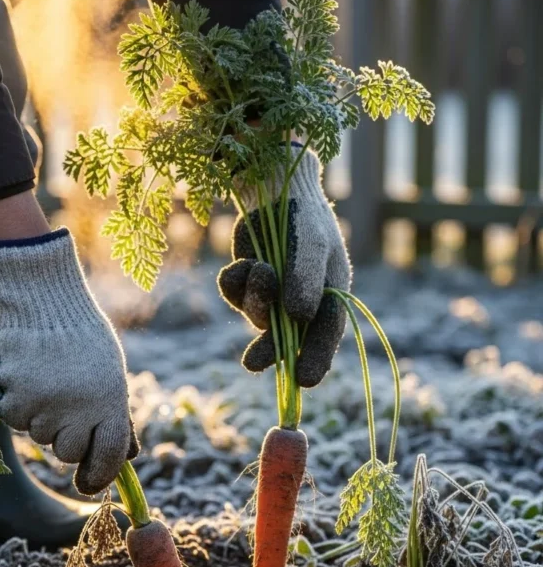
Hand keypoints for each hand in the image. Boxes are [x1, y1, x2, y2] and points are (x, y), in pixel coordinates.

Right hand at [0, 228, 137, 494]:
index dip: (100, 474)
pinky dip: (19, 406)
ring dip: (41, 418)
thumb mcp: (112, 374)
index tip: (89, 482)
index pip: (110, 455)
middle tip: (64, 409)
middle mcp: (81, 409)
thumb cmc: (84, 338)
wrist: (46, 302)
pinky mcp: (17, 397)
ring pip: (40, 436)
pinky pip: (16, 420)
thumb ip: (117, 415)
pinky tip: (27, 378)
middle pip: (68, 453)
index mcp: (112, 402)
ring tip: (47, 381)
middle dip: (66, 439)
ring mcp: (47, 405)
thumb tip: (127, 457)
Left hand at [218, 148, 350, 386]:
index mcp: (330, 296)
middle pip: (287, 339)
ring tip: (258, 268)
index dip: (315, 360)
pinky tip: (243, 262)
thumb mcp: (311, 244)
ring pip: (257, 316)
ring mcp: (273, 293)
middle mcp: (302, 301)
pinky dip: (236, 282)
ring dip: (254, 298)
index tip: (304, 380)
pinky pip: (236, 295)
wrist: (273, 186)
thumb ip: (306, 278)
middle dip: (270, 351)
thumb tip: (299, 317)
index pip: (325, 336)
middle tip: (252, 363)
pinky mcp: (247, 282)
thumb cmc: (303, 215)